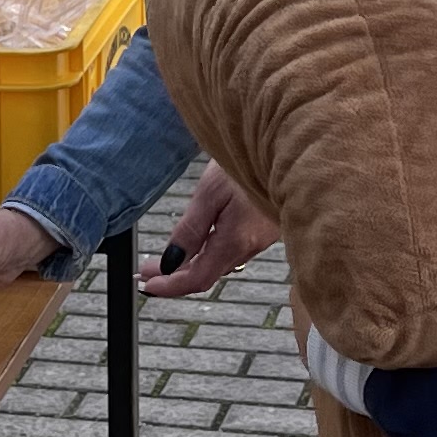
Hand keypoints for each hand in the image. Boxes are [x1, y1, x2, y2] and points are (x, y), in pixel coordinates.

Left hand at [139, 162, 279, 298]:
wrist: (289, 151)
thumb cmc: (248, 163)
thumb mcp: (211, 192)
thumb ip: (191, 231)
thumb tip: (170, 263)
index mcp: (235, 241)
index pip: (198, 278)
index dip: (170, 286)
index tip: (146, 284)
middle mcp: (250, 246)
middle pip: (208, 274)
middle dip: (175, 276)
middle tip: (147, 270)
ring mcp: (261, 239)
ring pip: (220, 263)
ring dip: (191, 266)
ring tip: (165, 260)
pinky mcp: (265, 228)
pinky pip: (232, 250)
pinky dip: (209, 254)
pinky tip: (198, 244)